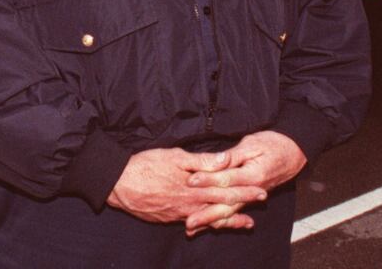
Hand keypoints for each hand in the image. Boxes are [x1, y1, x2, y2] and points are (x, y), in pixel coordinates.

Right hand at [106, 148, 267, 227]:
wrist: (119, 184)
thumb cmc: (146, 165)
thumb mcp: (175, 157)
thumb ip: (202, 161)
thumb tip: (225, 160)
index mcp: (193, 188)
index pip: (225, 190)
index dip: (244, 190)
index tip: (261, 190)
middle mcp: (189, 205)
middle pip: (222, 206)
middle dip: (243, 204)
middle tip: (261, 202)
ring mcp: (179, 214)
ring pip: (210, 218)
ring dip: (229, 220)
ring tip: (246, 223)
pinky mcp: (169, 218)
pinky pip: (194, 222)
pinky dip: (208, 224)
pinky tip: (212, 224)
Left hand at [183, 131, 306, 234]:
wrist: (293, 153)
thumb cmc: (273, 145)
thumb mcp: (253, 144)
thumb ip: (234, 155)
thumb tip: (219, 160)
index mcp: (252, 175)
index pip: (226, 179)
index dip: (207, 179)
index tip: (191, 180)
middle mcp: (251, 191)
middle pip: (225, 204)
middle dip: (205, 212)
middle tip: (188, 220)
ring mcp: (250, 196)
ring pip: (228, 212)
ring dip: (210, 220)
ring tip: (192, 227)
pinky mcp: (249, 198)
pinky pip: (233, 212)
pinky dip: (221, 220)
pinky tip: (209, 225)